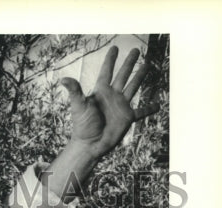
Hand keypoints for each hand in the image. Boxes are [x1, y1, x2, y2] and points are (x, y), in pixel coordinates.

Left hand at [62, 46, 158, 160]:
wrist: (90, 145)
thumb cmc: (83, 126)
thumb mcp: (79, 106)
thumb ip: (75, 91)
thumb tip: (63, 79)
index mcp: (101, 91)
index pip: (106, 71)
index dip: (110, 60)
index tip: (115, 48)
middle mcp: (112, 96)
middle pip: (123, 75)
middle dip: (129, 63)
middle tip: (135, 50)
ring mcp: (121, 106)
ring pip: (133, 87)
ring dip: (140, 76)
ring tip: (147, 65)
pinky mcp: (127, 118)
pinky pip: (141, 112)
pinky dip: (149, 108)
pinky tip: (158, 105)